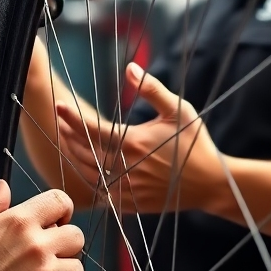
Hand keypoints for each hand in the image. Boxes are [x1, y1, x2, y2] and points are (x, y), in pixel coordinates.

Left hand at [57, 63, 226, 215]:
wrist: (212, 184)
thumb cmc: (196, 144)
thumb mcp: (178, 110)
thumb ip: (152, 88)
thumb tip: (130, 68)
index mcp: (134, 143)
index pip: (92, 129)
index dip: (72, 117)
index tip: (59, 106)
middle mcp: (126, 167)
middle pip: (84, 151)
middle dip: (68, 134)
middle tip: (59, 121)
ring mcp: (126, 188)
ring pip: (88, 172)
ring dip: (74, 156)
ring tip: (66, 141)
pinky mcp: (131, 203)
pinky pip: (100, 192)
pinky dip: (88, 179)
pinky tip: (83, 168)